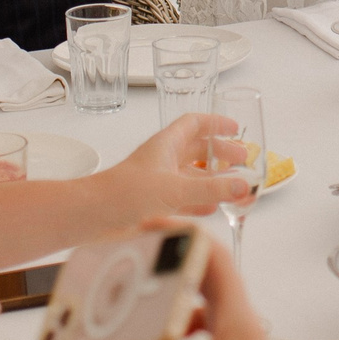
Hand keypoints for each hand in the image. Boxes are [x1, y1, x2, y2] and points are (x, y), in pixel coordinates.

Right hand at [78, 244, 291, 339]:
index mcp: (237, 320)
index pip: (216, 257)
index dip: (186, 233)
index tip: (154, 225)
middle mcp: (241, 323)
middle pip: (209, 272)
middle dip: (175, 257)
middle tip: (140, 252)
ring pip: (205, 298)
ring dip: (175, 290)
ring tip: (142, 291)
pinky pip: (202, 324)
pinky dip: (177, 322)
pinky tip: (154, 338)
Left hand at [94, 114, 250, 223]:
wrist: (94, 216)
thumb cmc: (127, 193)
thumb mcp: (175, 188)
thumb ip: (211, 188)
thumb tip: (244, 184)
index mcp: (166, 145)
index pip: (194, 123)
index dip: (215, 123)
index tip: (235, 128)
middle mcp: (163, 160)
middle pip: (197, 149)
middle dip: (220, 153)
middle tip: (241, 160)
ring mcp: (158, 182)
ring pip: (191, 175)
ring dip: (212, 179)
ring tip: (233, 186)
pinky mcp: (153, 203)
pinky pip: (183, 198)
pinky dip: (200, 201)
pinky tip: (212, 208)